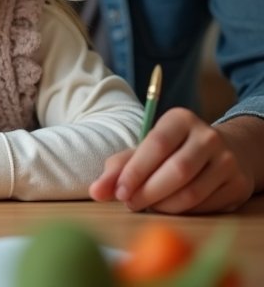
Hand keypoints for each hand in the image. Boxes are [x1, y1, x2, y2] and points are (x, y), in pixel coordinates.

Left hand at [89, 108, 256, 213]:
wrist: (224, 152)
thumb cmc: (172, 152)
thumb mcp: (144, 151)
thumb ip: (117, 169)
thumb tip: (96, 192)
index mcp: (181, 120)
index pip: (156, 144)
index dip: (135, 171)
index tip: (119, 191)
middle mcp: (208, 136)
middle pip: (176, 171)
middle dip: (147, 192)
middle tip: (130, 203)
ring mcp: (227, 161)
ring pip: (191, 193)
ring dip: (163, 206)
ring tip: (147, 205)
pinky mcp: (238, 184)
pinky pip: (205, 206)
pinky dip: (182, 212)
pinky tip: (171, 207)